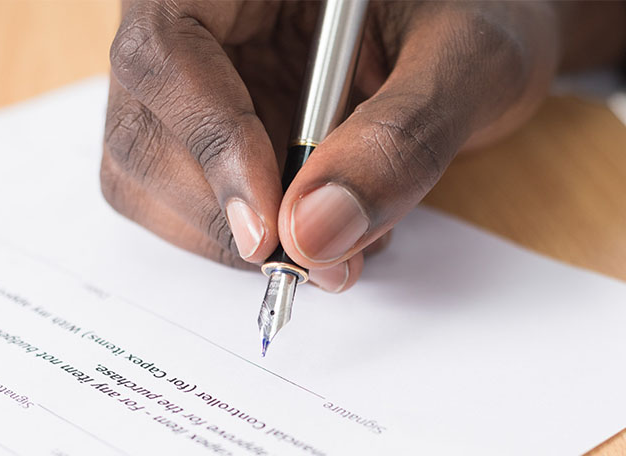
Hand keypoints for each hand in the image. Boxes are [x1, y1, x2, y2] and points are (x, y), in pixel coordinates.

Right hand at [101, 1, 625, 291]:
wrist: (484, 32)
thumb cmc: (483, 14)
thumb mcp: (471, 60)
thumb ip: (402, 138)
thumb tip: (315, 235)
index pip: (167, 48)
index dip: (210, 144)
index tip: (269, 231)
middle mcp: (199, 16)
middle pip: (141, 126)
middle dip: (222, 214)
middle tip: (317, 261)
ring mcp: (194, 79)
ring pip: (147, 176)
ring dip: (230, 238)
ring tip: (338, 241)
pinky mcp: (205, 132)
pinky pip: (187, 202)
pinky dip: (246, 240)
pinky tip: (319, 226)